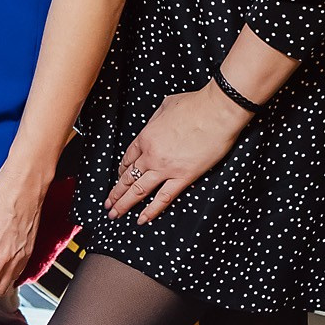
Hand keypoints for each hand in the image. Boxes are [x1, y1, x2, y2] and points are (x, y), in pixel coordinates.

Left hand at [104, 84, 249, 223]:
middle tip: (107, 204)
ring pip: (139, 191)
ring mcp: (166, 168)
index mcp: (146, 136)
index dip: (122, 171)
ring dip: (124, 204)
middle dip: (115, 192)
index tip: (119, 178)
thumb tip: (155, 126)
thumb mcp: (166, 106)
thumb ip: (156, 120)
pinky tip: (141, 219)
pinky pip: (163, 198)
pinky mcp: (183, 177)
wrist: (217, 111)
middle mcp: (151, 155)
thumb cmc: (196, 104)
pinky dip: (151, 211)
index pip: (128, 159)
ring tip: (114, 214)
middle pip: (128, 177)